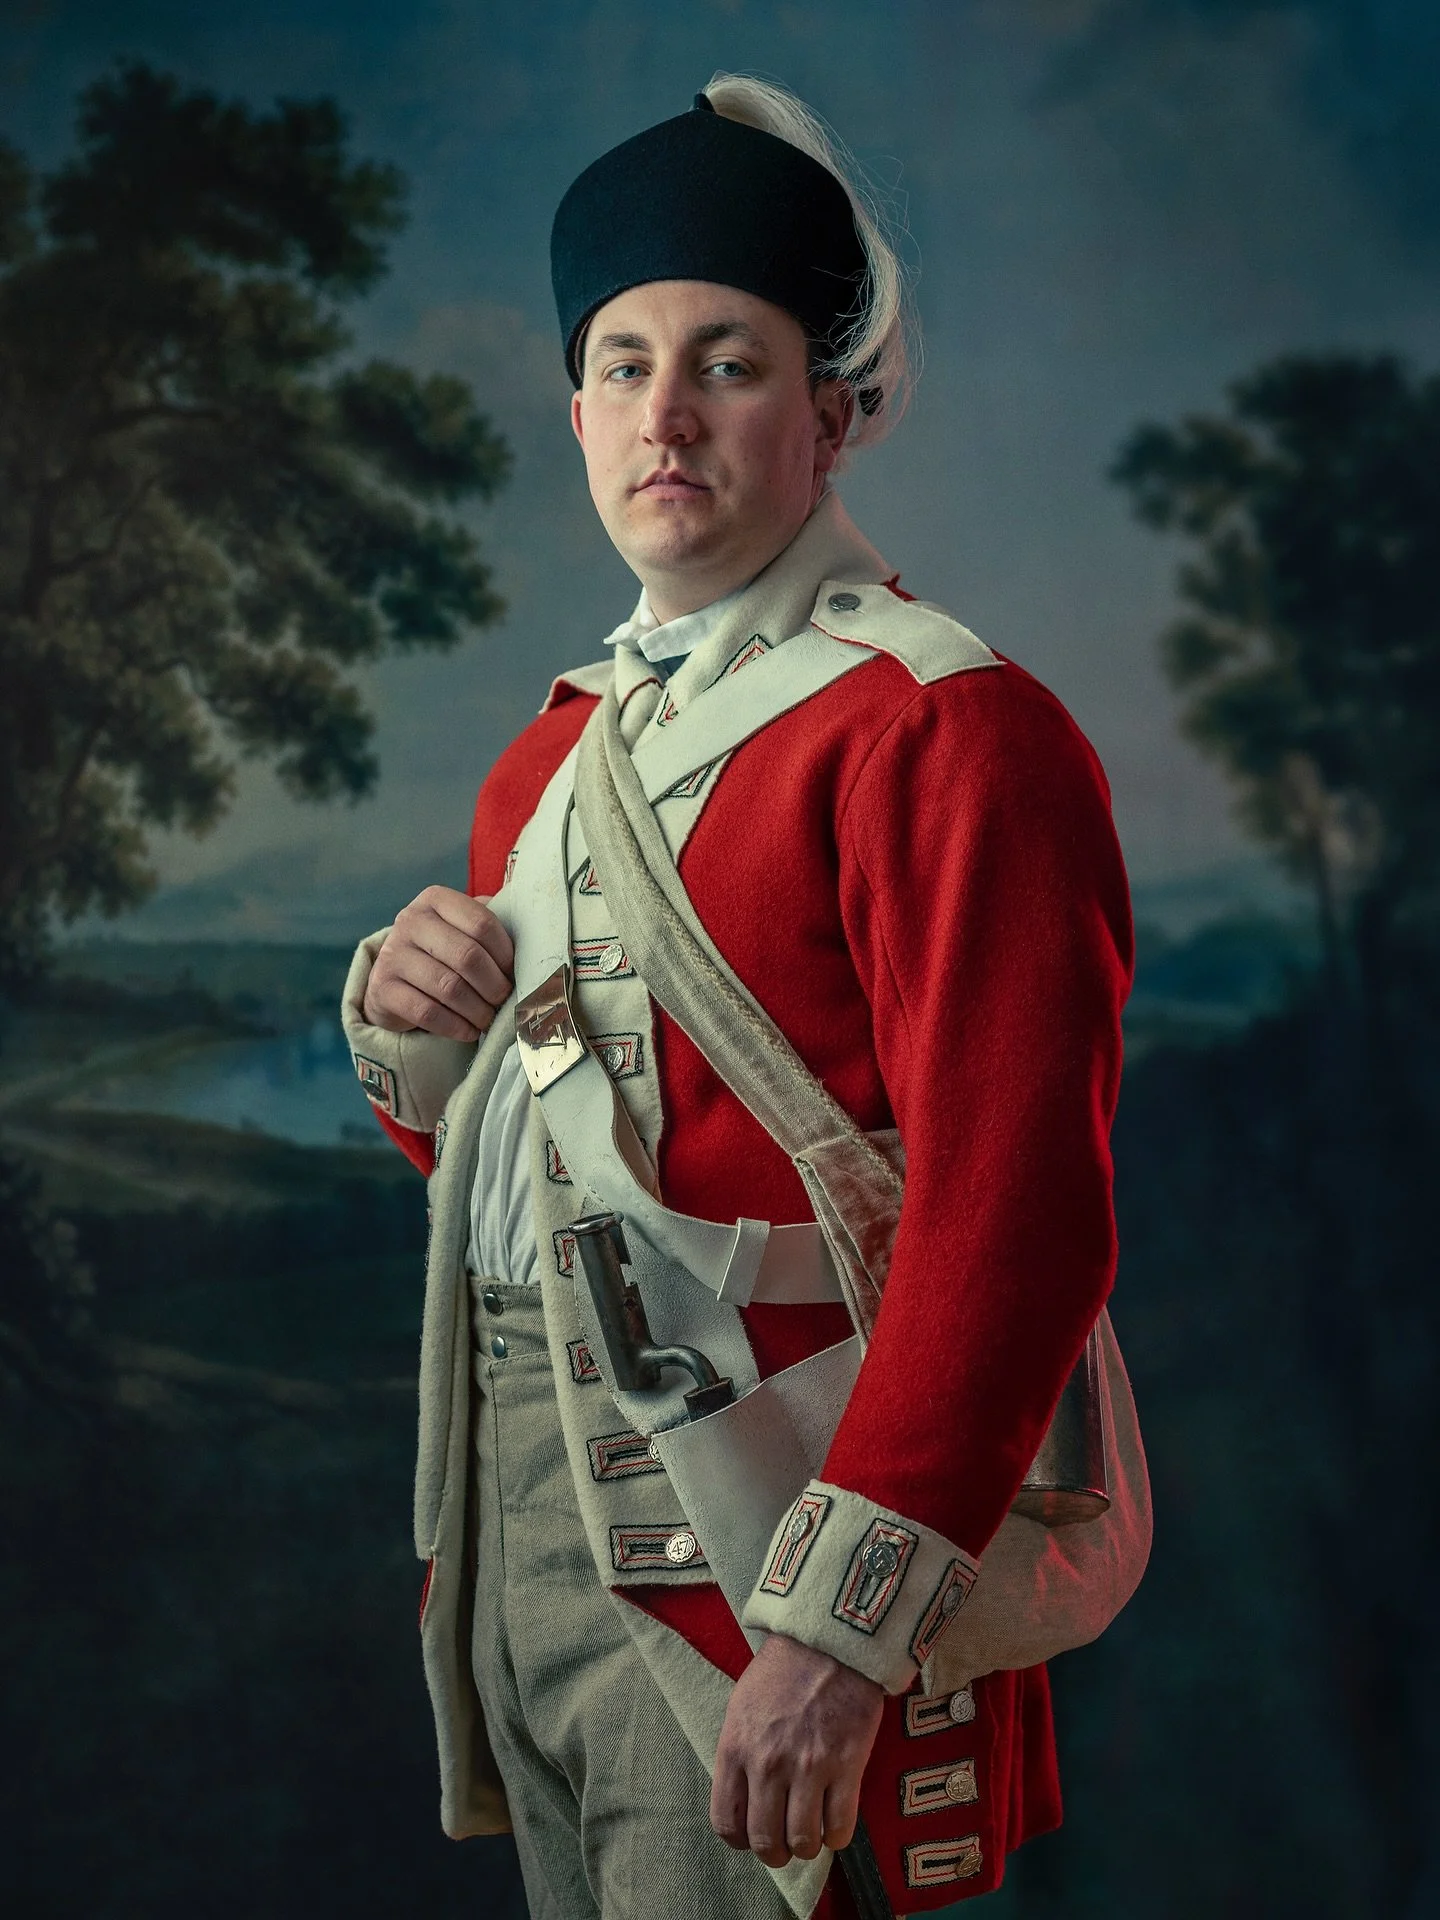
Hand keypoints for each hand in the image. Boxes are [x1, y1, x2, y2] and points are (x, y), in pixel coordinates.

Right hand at [362, 886, 513, 1041]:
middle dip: (494, 986)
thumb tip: (538, 943)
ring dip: (477, 1010)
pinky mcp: (381, 987)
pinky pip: (427, 1012)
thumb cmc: (444, 954)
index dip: (506, 955)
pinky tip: (468, 1031)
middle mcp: (409, 920)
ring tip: (488, 1019)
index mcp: (436, 899)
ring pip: (448, 987)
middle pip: (467, 956)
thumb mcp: (464, 931)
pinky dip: (455, 1026)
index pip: (483, 923)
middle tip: (505, 1002)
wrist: (396, 981)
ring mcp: (391, 953)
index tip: (515, 974)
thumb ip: (493, 929)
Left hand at [710, 1633, 883, 1868]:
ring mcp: (808, 1766)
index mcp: (735, 1748)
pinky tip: (835, 1823)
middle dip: (775, 1854)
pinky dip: (837, 1836)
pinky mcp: (846, 1765)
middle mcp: (768, 1764)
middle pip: (765, 1842)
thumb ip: (739, 1756)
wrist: (829, 1640)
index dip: (740, 1841)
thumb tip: (743, 1801)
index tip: (752, 1836)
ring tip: (811, 1835)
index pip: (726, 1823)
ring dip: (807, 1848)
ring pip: (803, 1842)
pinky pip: (840, 1828)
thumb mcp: (742, 1708)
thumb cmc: (783, 1673)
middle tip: (785, 1845)